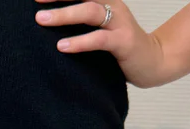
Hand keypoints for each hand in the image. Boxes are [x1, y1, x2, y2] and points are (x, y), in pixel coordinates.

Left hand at [35, 0, 169, 88]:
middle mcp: (112, 6)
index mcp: (105, 1)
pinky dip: (79, 42)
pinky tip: (62, 47)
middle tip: (35, 3)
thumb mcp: (101, 30)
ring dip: (63, 14)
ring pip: (89, 11)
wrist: (153, 61)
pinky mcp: (123, 41)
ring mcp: (119, 22)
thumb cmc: (121, 47)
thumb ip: (83, 24)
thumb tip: (51, 25)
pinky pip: (99, 39)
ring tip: (41, 20)